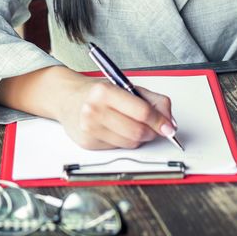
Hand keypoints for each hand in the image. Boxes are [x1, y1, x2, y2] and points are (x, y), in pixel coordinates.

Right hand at [57, 79, 175, 149]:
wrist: (67, 98)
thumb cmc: (98, 92)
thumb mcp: (127, 87)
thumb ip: (153, 101)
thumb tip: (169, 121)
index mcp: (105, 92)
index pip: (142, 112)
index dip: (160, 121)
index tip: (169, 127)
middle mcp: (94, 110)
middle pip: (138, 132)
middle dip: (152, 131)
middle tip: (155, 126)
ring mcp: (89, 129)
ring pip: (131, 143)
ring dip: (139, 137)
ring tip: (132, 124)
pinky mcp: (88, 143)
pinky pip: (119, 148)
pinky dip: (125, 141)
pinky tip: (117, 129)